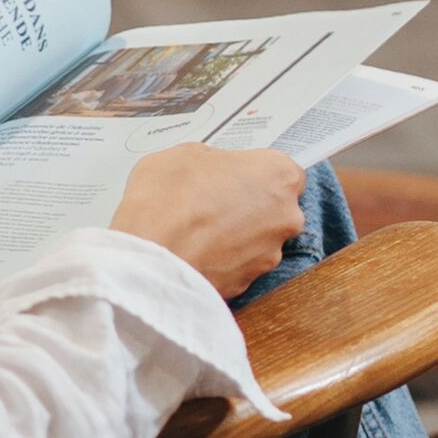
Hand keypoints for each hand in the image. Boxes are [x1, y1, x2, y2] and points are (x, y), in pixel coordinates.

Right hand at [109, 144, 307, 299]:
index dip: (256, 173)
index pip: (283, 171)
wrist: (151, 257)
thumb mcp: (184, 153)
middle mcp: (285, 216)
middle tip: (214, 199)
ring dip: (237, 233)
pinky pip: (240, 265)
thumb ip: (213, 160)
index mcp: (278, 175)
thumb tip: (210, 170)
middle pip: (276, 207)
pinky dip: (224, 259)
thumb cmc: (168, 201)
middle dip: (250, 203)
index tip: (236, 175)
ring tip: (200, 228)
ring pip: (259, 239)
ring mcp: (269, 254)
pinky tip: (198, 250)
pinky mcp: (249, 283)